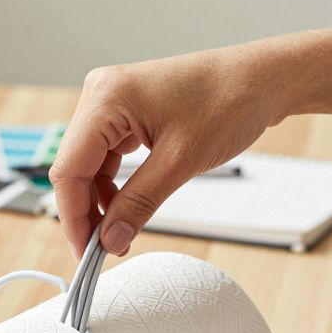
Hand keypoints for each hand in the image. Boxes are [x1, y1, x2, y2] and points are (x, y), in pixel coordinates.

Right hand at [49, 45, 295, 256]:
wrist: (263, 79)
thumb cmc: (229, 103)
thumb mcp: (181, 161)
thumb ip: (139, 203)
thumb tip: (109, 242)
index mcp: (106, 98)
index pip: (68, 169)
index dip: (73, 216)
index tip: (86, 254)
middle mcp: (100, 94)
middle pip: (73, 166)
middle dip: (84, 211)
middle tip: (102, 251)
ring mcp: (111, 101)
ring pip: (87, 164)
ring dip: (98, 201)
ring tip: (116, 235)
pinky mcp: (125, 111)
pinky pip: (106, 155)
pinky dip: (112, 185)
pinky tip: (124, 208)